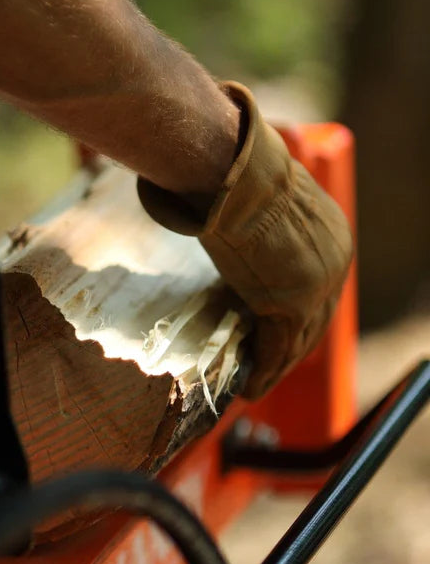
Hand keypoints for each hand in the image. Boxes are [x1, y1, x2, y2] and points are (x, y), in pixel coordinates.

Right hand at [138, 82, 352, 397]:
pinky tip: (249, 388)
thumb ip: (260, 230)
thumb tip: (231, 226)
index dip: (299, 321)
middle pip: (315, 322)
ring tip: (254, 387)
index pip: (319, 292)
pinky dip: (263, 373)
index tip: (277, 339)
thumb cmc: (235, 179)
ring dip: (275, 370)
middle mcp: (333, 263)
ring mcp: (316, 286)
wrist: (230, 174)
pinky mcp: (292, 305)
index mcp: (332, 236)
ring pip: (299, 342)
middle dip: (290, 353)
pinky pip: (277, 350)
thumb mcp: (259, 207)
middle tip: (265, 372)